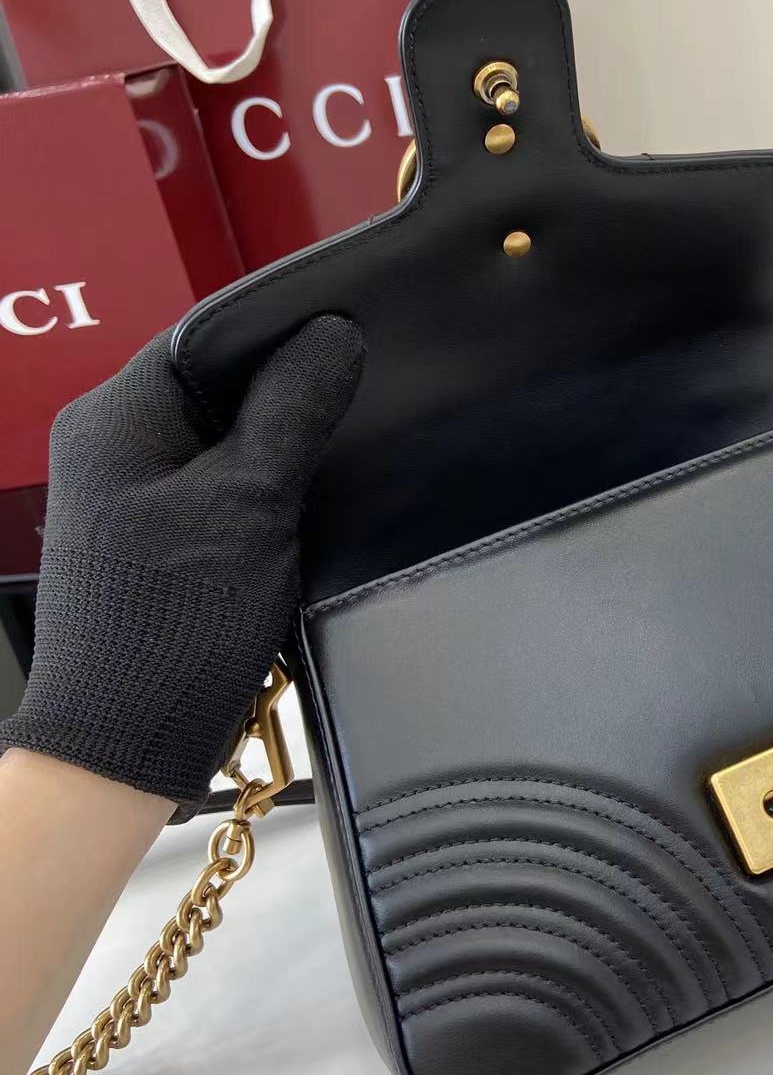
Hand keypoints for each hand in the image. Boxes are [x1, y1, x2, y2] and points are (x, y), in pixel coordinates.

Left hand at [0, 314, 364, 804]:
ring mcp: (126, 493)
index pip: (207, 335)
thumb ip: (293, 411)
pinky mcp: (149, 537)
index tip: (352, 337)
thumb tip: (334, 334)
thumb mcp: (251, 503)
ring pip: (220, 437)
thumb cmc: (172, 622)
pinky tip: (299, 507)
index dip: (284, 333)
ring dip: (277, 445)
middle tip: (359, 400)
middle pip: (216, 386)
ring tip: (335, 454)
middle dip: (287, 393)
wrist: (123, 741)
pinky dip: (260, 488)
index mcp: (115, 415)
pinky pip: (215, 485)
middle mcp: (110, 444)